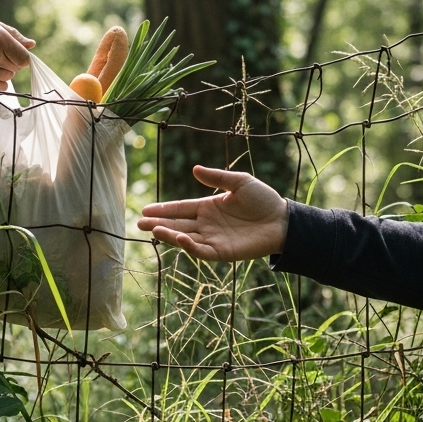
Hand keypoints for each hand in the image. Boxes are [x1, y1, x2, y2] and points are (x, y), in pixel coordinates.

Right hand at [137, 166, 289, 260]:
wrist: (283, 220)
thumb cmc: (263, 200)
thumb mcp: (239, 182)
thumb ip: (217, 178)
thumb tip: (194, 169)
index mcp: (208, 207)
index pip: (180, 208)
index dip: (163, 209)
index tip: (145, 210)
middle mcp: (206, 224)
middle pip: (177, 224)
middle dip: (158, 224)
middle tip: (139, 224)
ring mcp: (213, 239)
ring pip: (185, 238)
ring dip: (169, 235)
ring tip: (154, 230)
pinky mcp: (222, 252)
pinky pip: (201, 251)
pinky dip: (189, 246)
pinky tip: (179, 238)